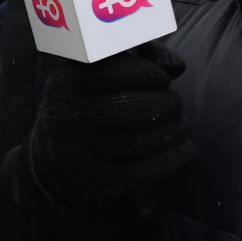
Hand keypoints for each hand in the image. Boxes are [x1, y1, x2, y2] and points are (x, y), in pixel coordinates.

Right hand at [28, 42, 193, 207]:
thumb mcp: (91, 75)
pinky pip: (143, 171)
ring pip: (141, 142)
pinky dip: (172, 158)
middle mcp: (68, 117)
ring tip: (178, 126)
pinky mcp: (94, 180)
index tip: (162, 79)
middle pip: (133, 109)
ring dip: (172, 132)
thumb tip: (176, 66)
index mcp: (65, 84)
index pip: (114, 73)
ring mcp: (79, 152)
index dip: (148, 74)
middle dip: (165, 105)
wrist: (56, 152)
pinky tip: (185, 149)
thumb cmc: (88, 103)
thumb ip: (129, 60)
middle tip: (174, 105)